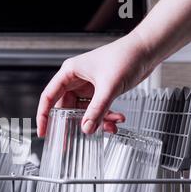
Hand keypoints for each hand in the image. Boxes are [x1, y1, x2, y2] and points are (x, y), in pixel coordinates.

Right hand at [36, 33, 153, 135]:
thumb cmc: (126, 56)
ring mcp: (88, 86)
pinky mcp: (100, 90)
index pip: (48, 96)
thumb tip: (86, 128)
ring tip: (108, 127)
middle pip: (66, 107)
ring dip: (95, 120)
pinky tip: (116, 120)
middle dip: (72, 124)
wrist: (147, 50)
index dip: (43, 115)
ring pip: (84, 111)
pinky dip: (105, 116)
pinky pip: (97, 109)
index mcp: (69, 72)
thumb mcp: (109, 86)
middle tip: (71, 141)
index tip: (43, 132)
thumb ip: (97, 110)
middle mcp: (75, 79)